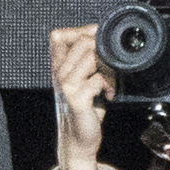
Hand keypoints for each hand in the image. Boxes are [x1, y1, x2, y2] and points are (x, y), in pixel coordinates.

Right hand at [49, 24, 110, 169]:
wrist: (79, 138)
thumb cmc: (85, 108)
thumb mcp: (83, 80)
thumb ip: (87, 62)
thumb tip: (104, 42)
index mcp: (59, 66)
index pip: (58, 36)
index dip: (79, 31)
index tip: (96, 39)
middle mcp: (60, 73)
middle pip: (82, 42)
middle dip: (102, 50)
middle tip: (109, 64)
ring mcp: (67, 86)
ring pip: (92, 57)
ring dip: (109, 68)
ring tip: (111, 81)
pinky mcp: (77, 99)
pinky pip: (98, 79)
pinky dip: (109, 85)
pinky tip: (109, 95)